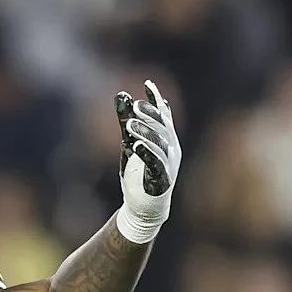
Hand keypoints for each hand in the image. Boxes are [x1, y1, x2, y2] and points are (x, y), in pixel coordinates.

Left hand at [114, 80, 181, 242]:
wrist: (144, 206)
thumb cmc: (138, 174)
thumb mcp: (130, 144)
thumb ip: (126, 121)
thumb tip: (120, 95)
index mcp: (166, 139)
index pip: (163, 116)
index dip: (156, 101)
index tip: (147, 85)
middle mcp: (171, 149)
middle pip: (162, 128)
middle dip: (149, 116)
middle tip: (135, 106)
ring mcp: (168, 164)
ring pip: (159, 144)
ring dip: (145, 133)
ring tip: (129, 124)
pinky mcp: (161, 179)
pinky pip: (155, 163)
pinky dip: (146, 153)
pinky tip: (134, 145)